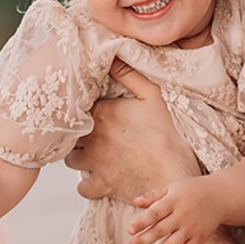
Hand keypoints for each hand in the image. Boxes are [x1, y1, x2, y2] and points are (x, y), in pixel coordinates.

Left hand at [65, 61, 194, 203]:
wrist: (173, 173)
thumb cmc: (167, 135)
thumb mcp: (152, 95)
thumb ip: (128, 74)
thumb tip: (111, 56)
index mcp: (101, 113)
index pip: (77, 106)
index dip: (83, 109)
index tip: (92, 111)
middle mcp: (91, 137)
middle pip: (71, 132)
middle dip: (78, 132)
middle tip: (93, 132)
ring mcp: (94, 163)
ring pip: (71, 159)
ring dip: (80, 156)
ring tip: (94, 153)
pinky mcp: (100, 186)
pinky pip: (82, 187)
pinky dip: (88, 184)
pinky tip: (99, 177)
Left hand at [127, 174, 222, 243]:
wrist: (220, 196)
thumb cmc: (191, 190)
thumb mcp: (172, 187)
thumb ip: (153, 195)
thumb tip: (135, 201)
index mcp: (174, 200)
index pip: (155, 213)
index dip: (142, 222)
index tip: (129, 230)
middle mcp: (183, 215)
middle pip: (160, 231)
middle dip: (143, 241)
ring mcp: (192, 228)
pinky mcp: (200, 238)